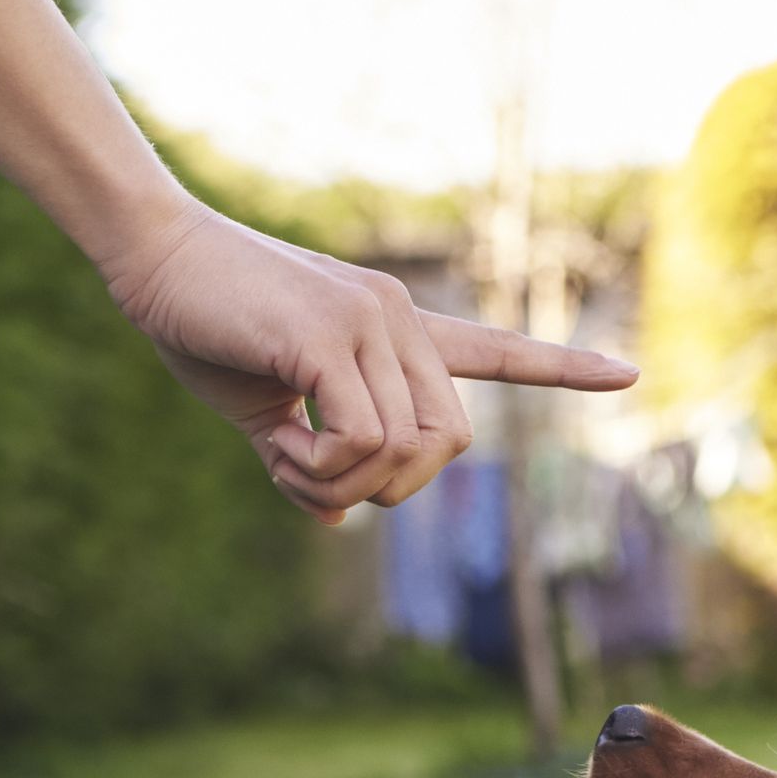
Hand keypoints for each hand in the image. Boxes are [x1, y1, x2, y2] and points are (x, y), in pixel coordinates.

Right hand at [100, 202, 636, 523]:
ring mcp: (370, 321)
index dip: (560, 367)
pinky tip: (276, 441)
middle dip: (387, 490)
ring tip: (282, 455)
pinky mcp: (331, 334)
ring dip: (340, 484)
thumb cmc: (201, 325)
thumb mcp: (263, 410)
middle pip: (445, 445)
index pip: (494, 349)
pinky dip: (319, 470)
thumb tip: (336, 519)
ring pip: (404, 452)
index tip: (625, 374)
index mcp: (393, 330)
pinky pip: (362, 441)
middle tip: (313, 478)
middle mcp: (397, 319)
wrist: (151, 258)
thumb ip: (307, 459)